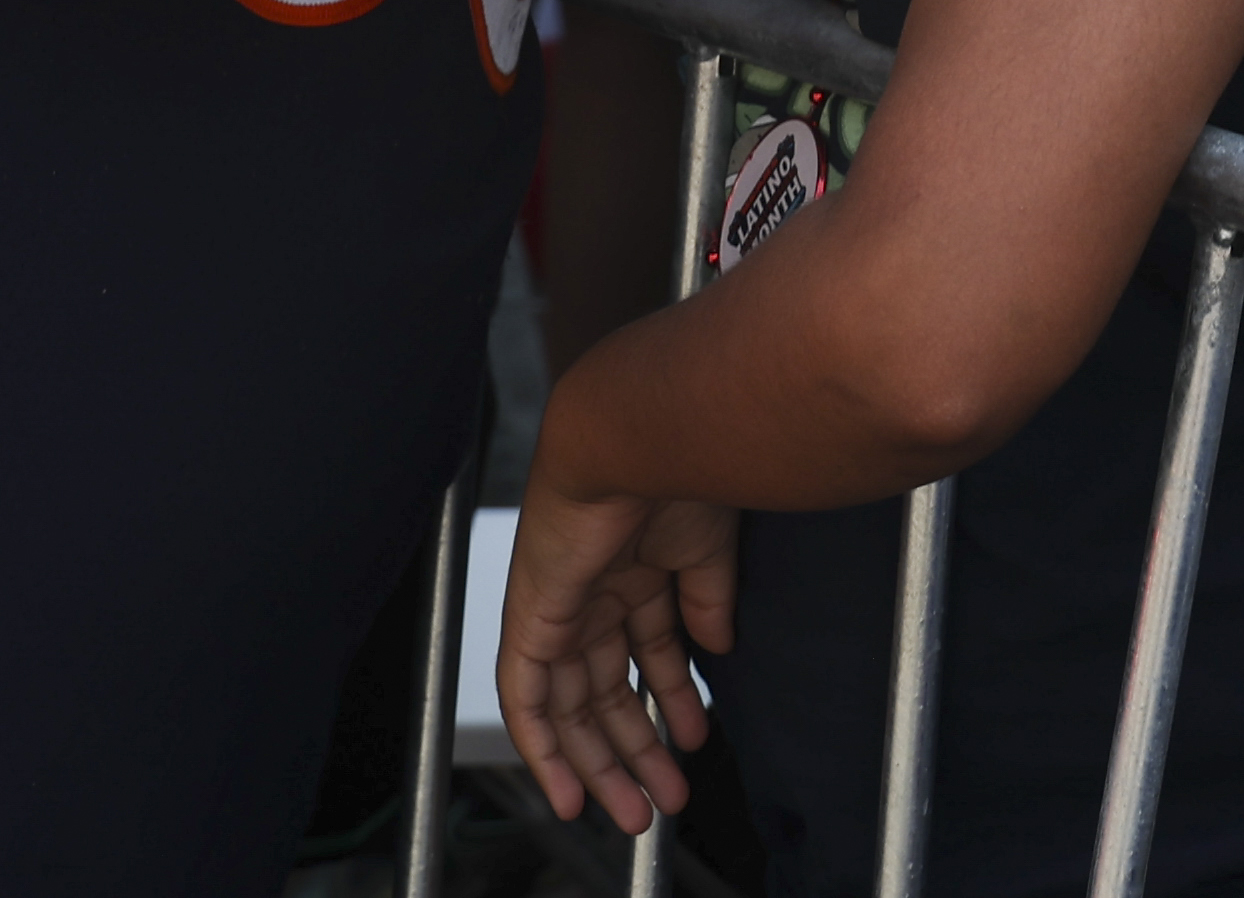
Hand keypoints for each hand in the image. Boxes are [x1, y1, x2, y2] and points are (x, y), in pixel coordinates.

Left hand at [498, 480, 737, 835]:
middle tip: (663, 797)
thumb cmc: (679, 470)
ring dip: (603, 761)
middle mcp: (593, 591)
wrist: (639, 435)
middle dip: (637, 747)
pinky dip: (542, 745)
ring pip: (571, 705)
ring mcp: (559, 606)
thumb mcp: (708, 549)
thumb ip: (709, 602)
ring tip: (638, 809)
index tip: (691, 741)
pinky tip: (566, 788)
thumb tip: (717, 650)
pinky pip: (526, 696)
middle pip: (607, 688)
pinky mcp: (530, 616)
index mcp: (637, 569)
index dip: (667, 701)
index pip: (647, 652)